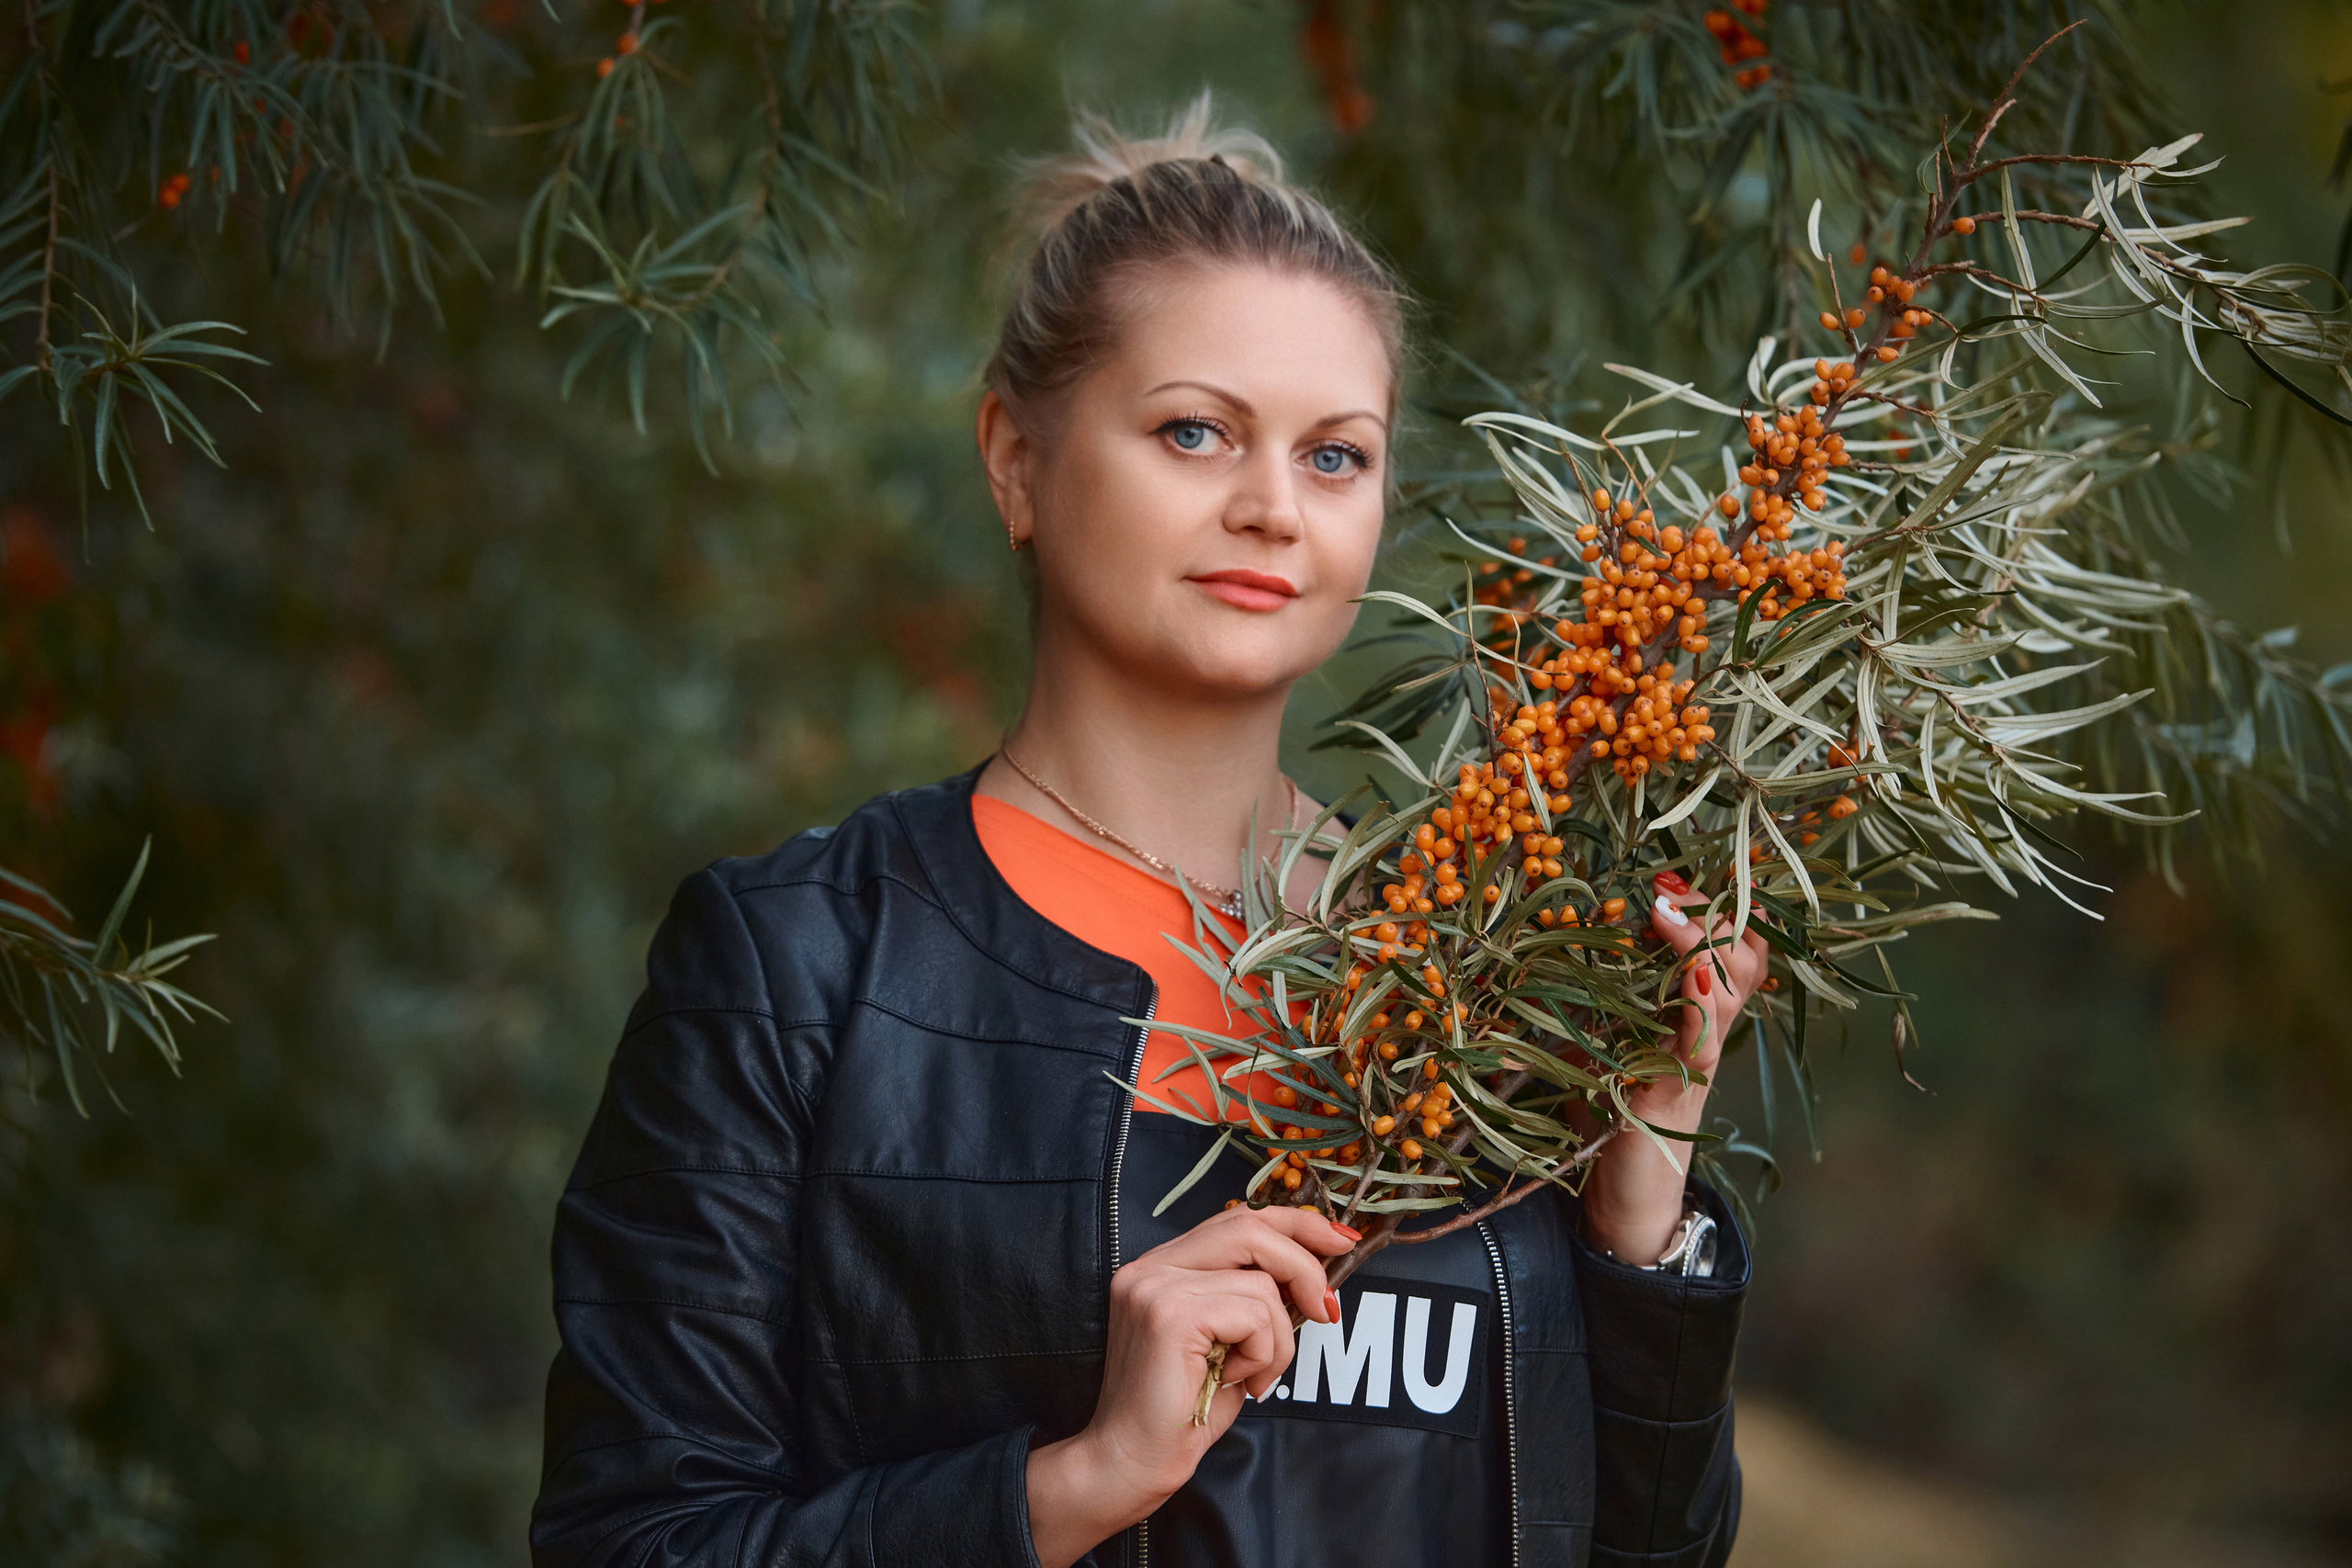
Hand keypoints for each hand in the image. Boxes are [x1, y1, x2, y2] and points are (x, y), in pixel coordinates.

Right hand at [1024, 1204, 1354, 1567]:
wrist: (1132, 1463)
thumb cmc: (1182, 1411)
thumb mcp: (1228, 1341)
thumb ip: (1251, 1298)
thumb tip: (1312, 1274)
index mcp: (1162, 1266)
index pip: (1237, 1219)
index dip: (1294, 1223)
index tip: (1339, 1240)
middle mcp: (1152, 1266)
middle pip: (1250, 1229)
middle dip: (1305, 1265)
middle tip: (1325, 1310)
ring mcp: (1156, 1286)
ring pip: (1262, 1283)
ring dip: (1279, 1339)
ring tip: (1254, 1375)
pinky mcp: (1169, 1315)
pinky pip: (1255, 1315)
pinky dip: (1264, 1353)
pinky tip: (1239, 1380)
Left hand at [1579, 872, 1769, 1263]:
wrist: (1623, 1201)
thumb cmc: (1608, 1116)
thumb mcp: (1596, 1040)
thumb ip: (1590, 997)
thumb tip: (1545, 941)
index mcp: (1690, 1011)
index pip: (1725, 943)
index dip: (1707, 907)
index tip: (1668, 880)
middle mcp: (1706, 1031)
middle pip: (1740, 956)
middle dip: (1709, 913)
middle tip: (1667, 889)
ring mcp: (1699, 1061)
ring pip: (1729, 991)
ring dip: (1702, 947)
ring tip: (1669, 915)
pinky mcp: (1680, 1093)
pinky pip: (1705, 1044)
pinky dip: (1700, 1008)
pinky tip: (1690, 979)